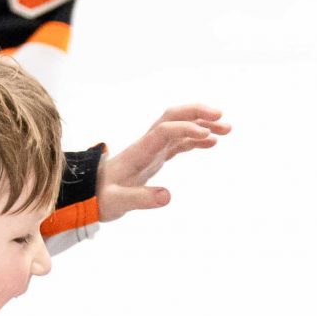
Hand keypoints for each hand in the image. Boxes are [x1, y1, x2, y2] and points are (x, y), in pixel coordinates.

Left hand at [97, 104, 229, 223]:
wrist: (89, 193)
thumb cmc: (102, 197)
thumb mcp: (118, 202)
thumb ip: (141, 199)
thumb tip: (168, 196)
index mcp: (139, 151)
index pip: (165, 130)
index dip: (186, 130)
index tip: (208, 137)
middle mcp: (148, 144)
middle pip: (173, 117)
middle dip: (197, 113)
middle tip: (222, 117)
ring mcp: (153, 149)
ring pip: (179, 127)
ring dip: (202, 124)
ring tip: (227, 129)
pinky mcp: (156, 157)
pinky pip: (179, 142)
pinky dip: (197, 139)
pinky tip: (213, 141)